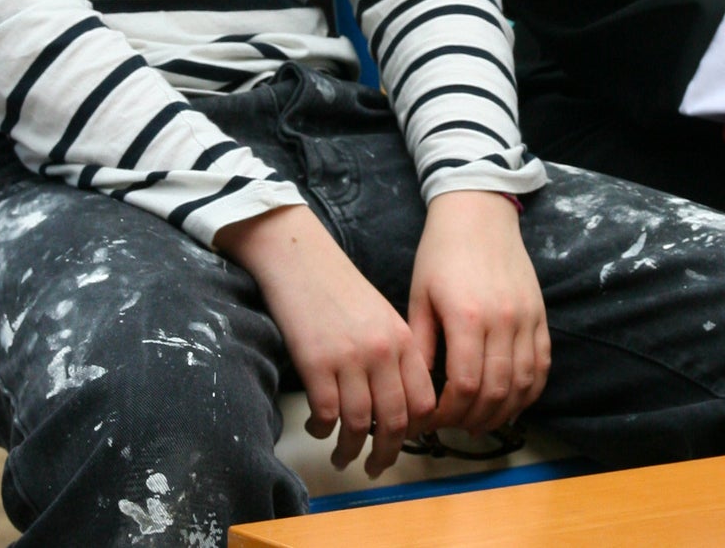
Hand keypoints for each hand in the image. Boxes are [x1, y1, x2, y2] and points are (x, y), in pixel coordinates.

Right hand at [215, 206, 436, 476]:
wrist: (300, 258)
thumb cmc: (338, 287)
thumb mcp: (380, 315)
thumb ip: (394, 353)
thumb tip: (397, 403)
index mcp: (403, 338)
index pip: (423, 400)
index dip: (415, 430)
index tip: (403, 442)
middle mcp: (382, 351)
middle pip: (395, 421)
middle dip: (387, 453)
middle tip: (377, 466)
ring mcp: (350, 358)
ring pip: (359, 425)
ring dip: (350, 451)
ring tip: (342, 457)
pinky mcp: (316, 363)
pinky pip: (326, 415)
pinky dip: (322, 430)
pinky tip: (317, 427)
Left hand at [408, 191, 549, 435]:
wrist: (478, 212)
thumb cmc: (441, 252)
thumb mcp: (420, 295)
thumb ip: (422, 345)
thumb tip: (416, 390)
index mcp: (467, 316)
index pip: (464, 386)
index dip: (448, 413)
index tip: (431, 419)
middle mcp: (502, 320)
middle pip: (495, 392)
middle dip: (472, 418)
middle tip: (453, 426)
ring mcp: (526, 317)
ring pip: (523, 384)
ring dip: (502, 412)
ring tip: (480, 421)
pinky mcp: (540, 313)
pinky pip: (542, 364)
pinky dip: (530, 391)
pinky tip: (512, 402)